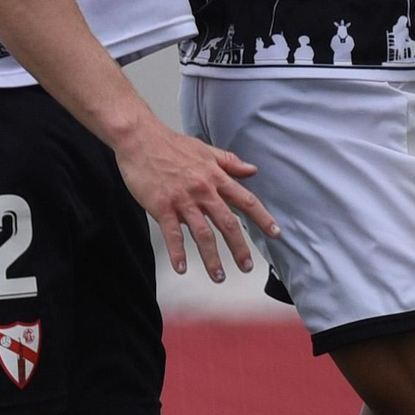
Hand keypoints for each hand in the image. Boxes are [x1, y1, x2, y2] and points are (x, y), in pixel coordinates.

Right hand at [112, 116, 277, 281]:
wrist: (139, 138)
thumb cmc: (170, 143)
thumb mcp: (205, 150)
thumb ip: (230, 162)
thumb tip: (252, 170)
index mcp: (215, 177)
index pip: (246, 200)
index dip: (262, 218)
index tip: (275, 233)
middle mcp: (203, 190)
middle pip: (227, 223)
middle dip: (239, 247)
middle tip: (246, 267)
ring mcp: (182, 199)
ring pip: (203, 234)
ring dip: (212, 258)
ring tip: (219, 276)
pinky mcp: (162, 206)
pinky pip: (173, 234)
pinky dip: (178, 253)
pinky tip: (182, 268)